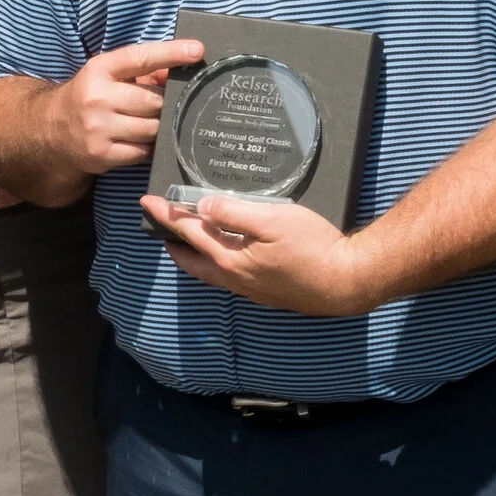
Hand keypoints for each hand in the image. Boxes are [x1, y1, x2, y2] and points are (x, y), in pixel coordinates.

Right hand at [54, 40, 205, 176]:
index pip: (140, 57)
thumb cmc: (90, 97)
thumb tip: (180, 71)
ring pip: (151, 128)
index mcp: (99, 70)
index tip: (197, 50)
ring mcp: (98, 128)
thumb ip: (143, 71)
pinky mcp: (101, 154)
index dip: (170, 53)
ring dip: (158, 127)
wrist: (51, 131)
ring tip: (151, 123)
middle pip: (153, 100)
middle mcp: (97, 97)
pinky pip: (142, 151)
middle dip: (165, 104)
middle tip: (167, 105)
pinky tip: (139, 141)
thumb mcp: (108, 76)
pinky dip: (147, 146)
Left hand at [139, 192, 377, 316]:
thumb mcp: (273, 219)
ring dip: (193, 257)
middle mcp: (235, 279)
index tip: (148, 202)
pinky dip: (216, 265)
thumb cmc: (314, 247)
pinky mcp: (267, 293)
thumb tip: (203, 208)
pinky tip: (227, 257)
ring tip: (186, 244)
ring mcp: (251, 289)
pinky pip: (229, 279)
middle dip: (172, 242)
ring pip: (210, 273)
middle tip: (161, 227)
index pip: (189, 232)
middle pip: (191, 260)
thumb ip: (234, 214)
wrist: (347, 281)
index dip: (167, 215)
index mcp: (230, 259)